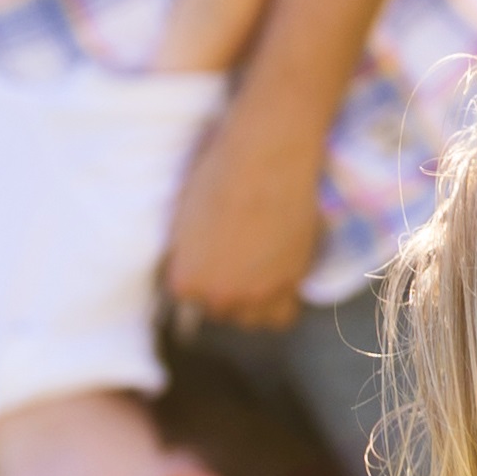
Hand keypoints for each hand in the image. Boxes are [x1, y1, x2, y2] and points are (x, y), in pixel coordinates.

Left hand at [163, 96, 324, 326]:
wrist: (267, 156)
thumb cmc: (218, 175)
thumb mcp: (183, 218)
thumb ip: (184, 254)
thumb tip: (186, 265)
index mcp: (185, 281)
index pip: (188, 301)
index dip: (202, 277)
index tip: (212, 257)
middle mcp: (220, 296)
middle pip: (222, 311)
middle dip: (228, 289)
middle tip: (238, 256)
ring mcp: (259, 292)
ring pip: (253, 319)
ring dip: (254, 302)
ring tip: (259, 271)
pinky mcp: (294, 280)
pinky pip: (284, 313)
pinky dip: (281, 299)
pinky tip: (279, 274)